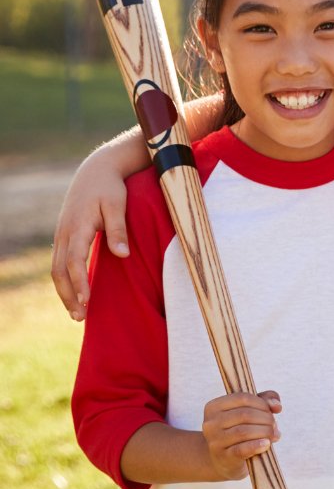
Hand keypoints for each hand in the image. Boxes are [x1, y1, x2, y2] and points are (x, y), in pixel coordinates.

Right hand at [52, 147, 132, 319]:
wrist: (96, 170)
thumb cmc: (110, 188)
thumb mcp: (117, 205)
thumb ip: (118, 229)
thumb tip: (123, 255)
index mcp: (77, 226)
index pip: (74, 260)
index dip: (79, 282)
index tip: (87, 301)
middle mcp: (64, 232)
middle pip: (59, 270)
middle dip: (68, 295)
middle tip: (80, 317)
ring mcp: (61, 234)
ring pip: (56, 268)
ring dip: (65, 291)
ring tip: (77, 313)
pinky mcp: (64, 235)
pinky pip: (59, 262)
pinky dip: (64, 280)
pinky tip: (75, 293)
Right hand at [202, 390, 281, 480]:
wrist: (224, 461)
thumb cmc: (239, 431)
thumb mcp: (249, 411)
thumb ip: (265, 400)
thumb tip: (276, 405)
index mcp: (214, 407)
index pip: (243, 398)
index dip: (262, 404)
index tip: (272, 412)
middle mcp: (210, 423)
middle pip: (245, 415)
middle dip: (266, 419)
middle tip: (274, 427)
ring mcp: (214, 441)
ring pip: (244, 432)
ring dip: (265, 432)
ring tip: (273, 436)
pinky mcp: (222, 457)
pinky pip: (241, 449)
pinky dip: (257, 445)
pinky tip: (266, 444)